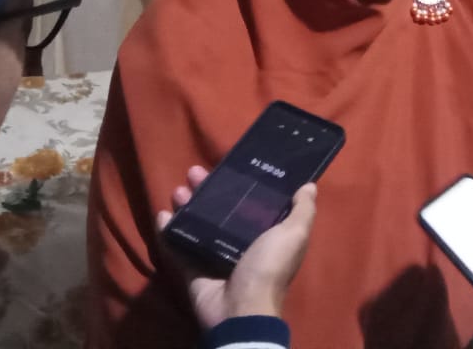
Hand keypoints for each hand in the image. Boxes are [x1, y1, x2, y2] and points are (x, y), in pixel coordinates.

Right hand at [156, 165, 317, 329]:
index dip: (240, 183)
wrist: (240, 309)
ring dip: (186, 204)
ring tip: (178, 190)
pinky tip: (163, 215)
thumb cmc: (268, 268)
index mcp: (263, 234)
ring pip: (197, 223)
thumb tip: (309, 185)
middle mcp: (238, 242)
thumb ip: (302, 211)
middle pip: (218, 208)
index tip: (228, 164)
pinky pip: (178, 245)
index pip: (249, 201)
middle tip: (193, 172)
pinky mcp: (192, 268)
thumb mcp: (293, 236)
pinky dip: (168, 230)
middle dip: (206, 189)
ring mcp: (213, 255)